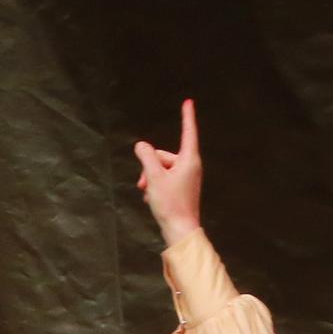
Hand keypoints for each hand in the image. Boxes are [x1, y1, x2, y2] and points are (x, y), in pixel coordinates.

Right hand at [130, 98, 202, 239]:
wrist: (180, 231)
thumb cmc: (170, 204)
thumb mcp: (153, 177)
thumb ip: (146, 157)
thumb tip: (141, 146)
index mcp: (189, 160)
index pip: (188, 132)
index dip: (186, 116)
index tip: (188, 102)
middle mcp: (190, 166)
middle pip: (164, 155)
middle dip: (150, 166)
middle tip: (142, 182)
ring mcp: (187, 178)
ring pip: (162, 169)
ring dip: (150, 178)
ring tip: (148, 193)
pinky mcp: (182, 189)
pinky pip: (165, 180)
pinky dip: (156, 187)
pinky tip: (152, 199)